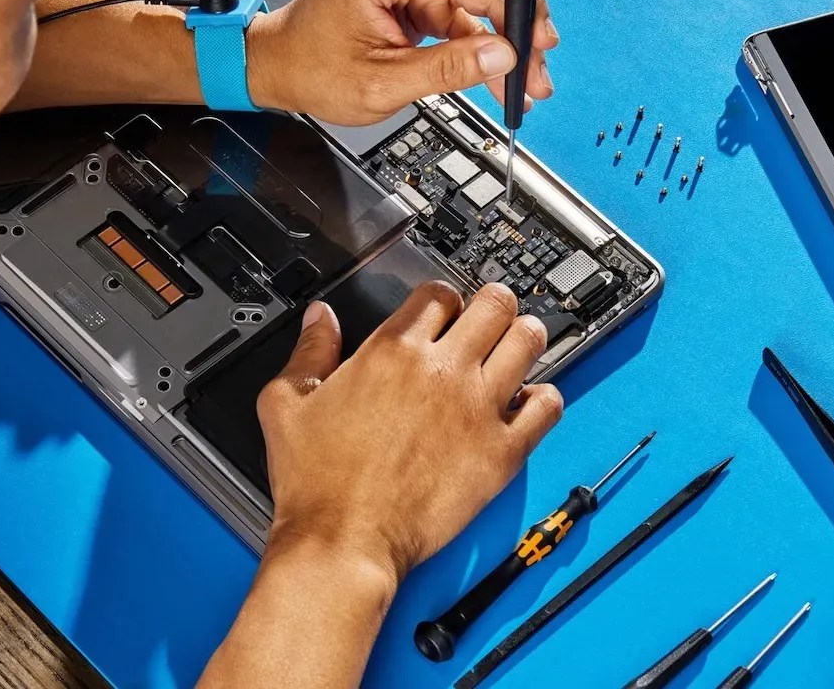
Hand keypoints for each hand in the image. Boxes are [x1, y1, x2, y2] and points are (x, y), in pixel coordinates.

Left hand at [244, 0, 560, 125]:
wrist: (278, 71)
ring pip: (478, 0)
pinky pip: (464, 20)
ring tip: (531, 79)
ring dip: (509, 37)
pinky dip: (487, 48)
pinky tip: (505, 76)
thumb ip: (444, 70)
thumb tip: (501, 57)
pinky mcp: (417, 5)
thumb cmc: (311, 68)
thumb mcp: (380, 84)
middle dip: (517, 14)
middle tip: (543, 51)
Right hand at [257, 282, 564, 580]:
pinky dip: (545, 397)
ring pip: (528, 341)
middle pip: (494, 304)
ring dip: (525, 338)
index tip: (445, 312)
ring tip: (515, 349)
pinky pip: (547, 406)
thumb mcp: (286, 403)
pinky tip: (529, 403)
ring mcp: (478, 408)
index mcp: (392, 351)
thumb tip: (321, 318)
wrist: (344, 541)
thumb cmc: (316, 482)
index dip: (444, 298)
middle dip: (494, 304)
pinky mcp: (501, 451)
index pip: (439, 293)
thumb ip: (308, 350)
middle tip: (490, 319)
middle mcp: (442, 371)